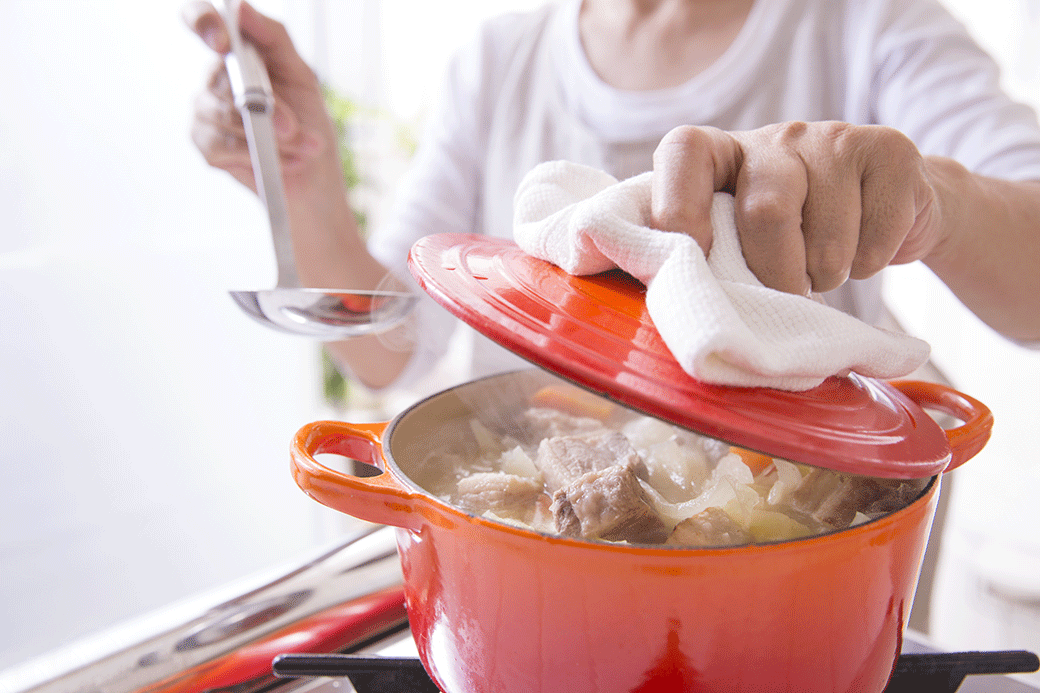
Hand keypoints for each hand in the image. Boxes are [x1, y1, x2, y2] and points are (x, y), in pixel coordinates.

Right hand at [182, 1, 334, 191]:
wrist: (314, 174)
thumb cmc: (308, 121)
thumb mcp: (301, 74)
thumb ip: (273, 37)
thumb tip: (241, 8)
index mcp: (236, 52)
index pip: (200, 20)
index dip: (202, 23)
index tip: (223, 44)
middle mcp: (214, 76)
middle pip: (222, 78)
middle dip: (266, 107)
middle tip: (293, 128)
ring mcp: (204, 109)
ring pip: (224, 114)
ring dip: (269, 136)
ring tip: (300, 148)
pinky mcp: (205, 144)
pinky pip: (222, 143)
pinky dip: (256, 155)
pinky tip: (279, 160)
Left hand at [650, 122, 942, 294]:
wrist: (887, 212)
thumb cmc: (794, 239)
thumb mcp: (742, 240)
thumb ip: (708, 255)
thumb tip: (672, 290)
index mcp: (724, 154)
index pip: (684, 152)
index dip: (680, 204)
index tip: (696, 256)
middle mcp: (777, 137)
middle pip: (766, 212)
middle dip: (776, 274)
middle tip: (786, 293)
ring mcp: (836, 137)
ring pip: (827, 242)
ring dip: (826, 277)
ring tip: (825, 267)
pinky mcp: (890, 151)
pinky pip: (876, 242)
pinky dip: (870, 266)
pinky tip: (865, 248)